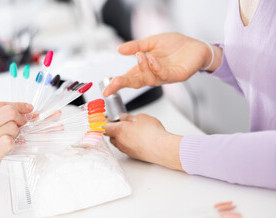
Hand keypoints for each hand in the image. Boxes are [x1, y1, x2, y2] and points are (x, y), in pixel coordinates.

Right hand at [0, 102, 32, 183]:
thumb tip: (28, 109)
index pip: (1, 105)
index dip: (18, 106)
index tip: (28, 108)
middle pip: (9, 114)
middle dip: (19, 118)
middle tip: (19, 124)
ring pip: (12, 128)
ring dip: (15, 133)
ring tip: (7, 137)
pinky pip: (9, 143)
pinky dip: (12, 143)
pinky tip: (6, 146)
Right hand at [103, 32, 221, 96]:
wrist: (196, 45)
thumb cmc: (176, 45)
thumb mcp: (152, 42)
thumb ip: (137, 46)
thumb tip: (120, 50)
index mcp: (145, 68)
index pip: (128, 78)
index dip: (117, 84)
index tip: (106, 90)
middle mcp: (153, 75)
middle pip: (135, 83)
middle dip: (123, 83)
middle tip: (115, 83)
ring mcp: (164, 77)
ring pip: (149, 79)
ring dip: (142, 68)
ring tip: (140, 56)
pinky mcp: (176, 76)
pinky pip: (163, 74)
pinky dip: (156, 67)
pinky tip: (152, 58)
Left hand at [103, 113, 183, 170]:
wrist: (162, 148)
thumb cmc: (152, 133)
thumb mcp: (140, 118)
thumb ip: (129, 117)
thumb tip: (123, 117)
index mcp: (118, 131)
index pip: (104, 127)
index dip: (104, 123)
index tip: (106, 119)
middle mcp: (120, 142)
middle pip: (110, 136)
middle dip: (113, 129)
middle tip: (120, 123)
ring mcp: (126, 150)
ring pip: (118, 142)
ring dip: (121, 136)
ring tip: (130, 130)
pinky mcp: (133, 155)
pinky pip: (126, 147)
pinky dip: (128, 142)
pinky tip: (137, 138)